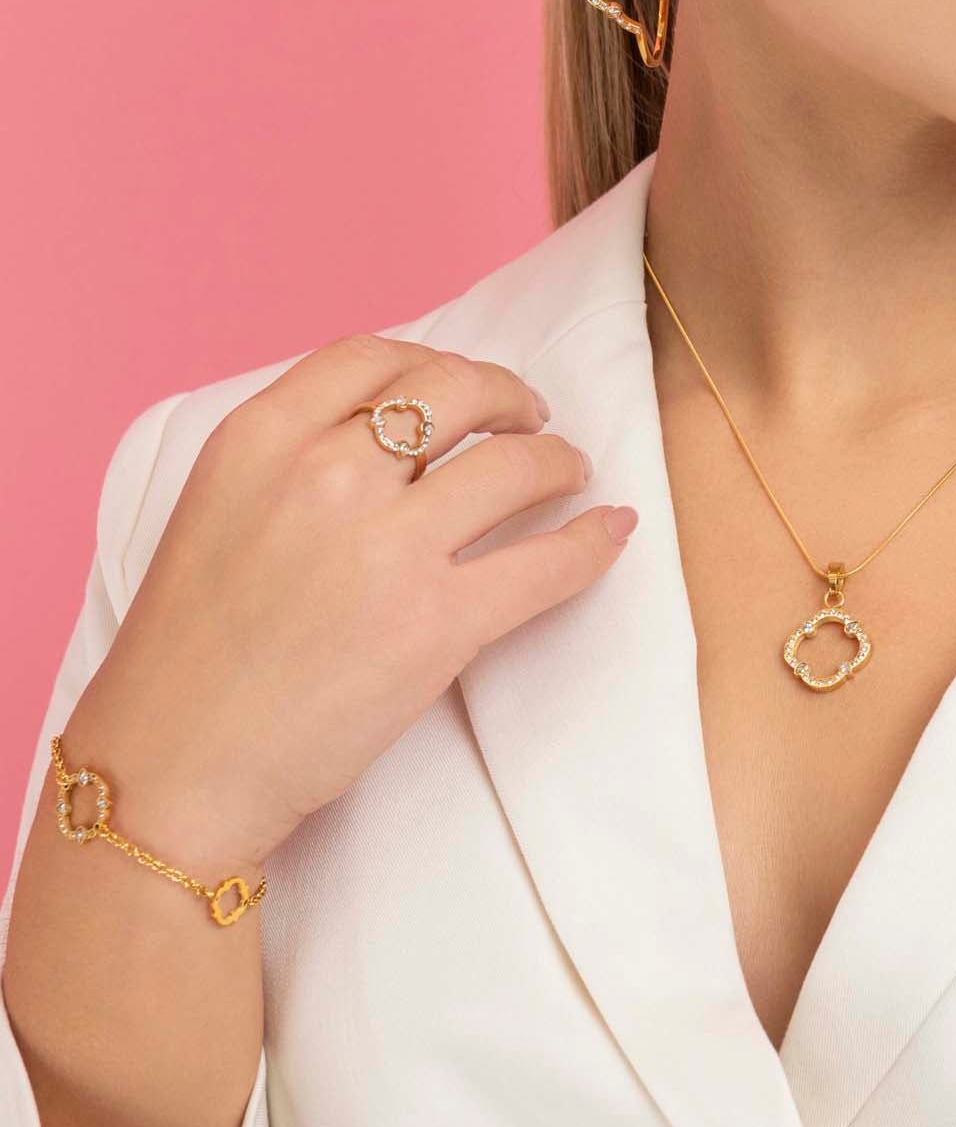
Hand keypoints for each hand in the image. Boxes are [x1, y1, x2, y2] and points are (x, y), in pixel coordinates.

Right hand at [65, 335, 636, 871]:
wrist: (173, 768)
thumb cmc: (185, 656)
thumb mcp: (213, 512)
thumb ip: (287, 460)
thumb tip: (383, 435)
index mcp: (258, 439)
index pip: (370, 357)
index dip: (430, 362)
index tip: (456, 385)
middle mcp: (324, 473)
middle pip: (453, 388)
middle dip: (505, 394)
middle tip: (528, 417)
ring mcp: (385, 546)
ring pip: (513, 464)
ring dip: (558, 461)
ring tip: (570, 472)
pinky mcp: (436, 623)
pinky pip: (546, 563)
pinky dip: (593, 541)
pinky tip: (611, 530)